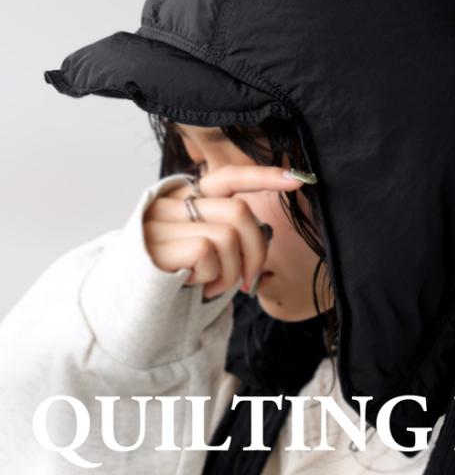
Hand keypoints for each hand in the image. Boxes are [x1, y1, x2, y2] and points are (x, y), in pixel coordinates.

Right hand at [142, 164, 304, 298]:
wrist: (123, 310)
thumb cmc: (172, 277)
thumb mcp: (198, 245)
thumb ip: (224, 230)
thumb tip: (264, 233)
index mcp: (185, 197)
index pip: (228, 177)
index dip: (263, 176)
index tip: (298, 180)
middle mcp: (171, 203)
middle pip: (239, 212)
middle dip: (257, 250)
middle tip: (249, 279)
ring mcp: (161, 222)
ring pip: (228, 235)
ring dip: (232, 271)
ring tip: (213, 286)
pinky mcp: (156, 246)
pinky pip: (209, 254)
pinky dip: (214, 278)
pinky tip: (197, 288)